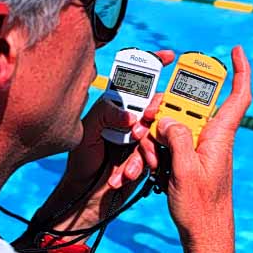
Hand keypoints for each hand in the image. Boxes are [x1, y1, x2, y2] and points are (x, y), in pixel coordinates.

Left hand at [59, 50, 174, 224]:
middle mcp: (130, 119)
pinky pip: (156, 152)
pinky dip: (143, 163)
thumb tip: (131, 116)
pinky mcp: (147, 156)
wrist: (87, 195)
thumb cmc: (83, 161)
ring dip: (144, 148)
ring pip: (158, 131)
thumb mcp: (88, 131)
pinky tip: (128, 173)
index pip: (135, 82)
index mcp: (115, 107)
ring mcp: (140, 137)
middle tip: (139, 131)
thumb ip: (106, 113)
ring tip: (126, 164)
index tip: (169, 56)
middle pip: (153, 105)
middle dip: (152, 116)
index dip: (152, 66)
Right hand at [154, 46, 250, 252]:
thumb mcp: (186, 171)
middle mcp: (210, 137)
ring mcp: (197, 147)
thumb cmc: (202, 208)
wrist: (202, 234)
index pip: (237, 97)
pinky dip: (156, 150)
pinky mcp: (186, 157)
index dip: (240, 71)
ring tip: (152, 160)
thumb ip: (178, 139)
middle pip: (189, 107)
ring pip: (173, 125)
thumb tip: (167, 119)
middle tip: (150, 125)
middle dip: (166, 111)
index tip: (236, 51)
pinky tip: (151, 166)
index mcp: (220, 136)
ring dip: (157, 138)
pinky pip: (168, 143)